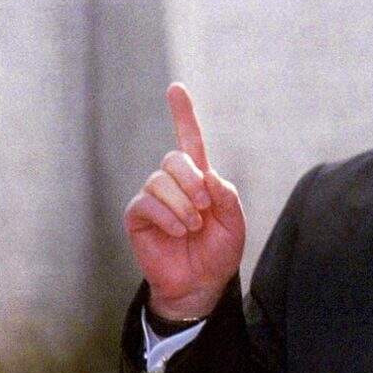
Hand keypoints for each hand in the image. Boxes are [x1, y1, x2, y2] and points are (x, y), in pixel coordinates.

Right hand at [123, 83, 245, 319]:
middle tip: (205, 206)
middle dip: (192, 180)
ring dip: (183, 205)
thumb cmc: (219, 252)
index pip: (189, 140)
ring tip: (194, 227)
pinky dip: (168, 216)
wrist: (201, 283)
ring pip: (161, 181)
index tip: (176, 88)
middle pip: (174, 159)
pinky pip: (147, 202)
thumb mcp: (235, 223)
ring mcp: (154, 198)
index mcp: (199, 179)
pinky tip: (180, 231)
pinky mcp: (138, 216)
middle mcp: (174, 183)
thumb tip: (210, 176)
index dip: (183, 114)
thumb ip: (228, 197)